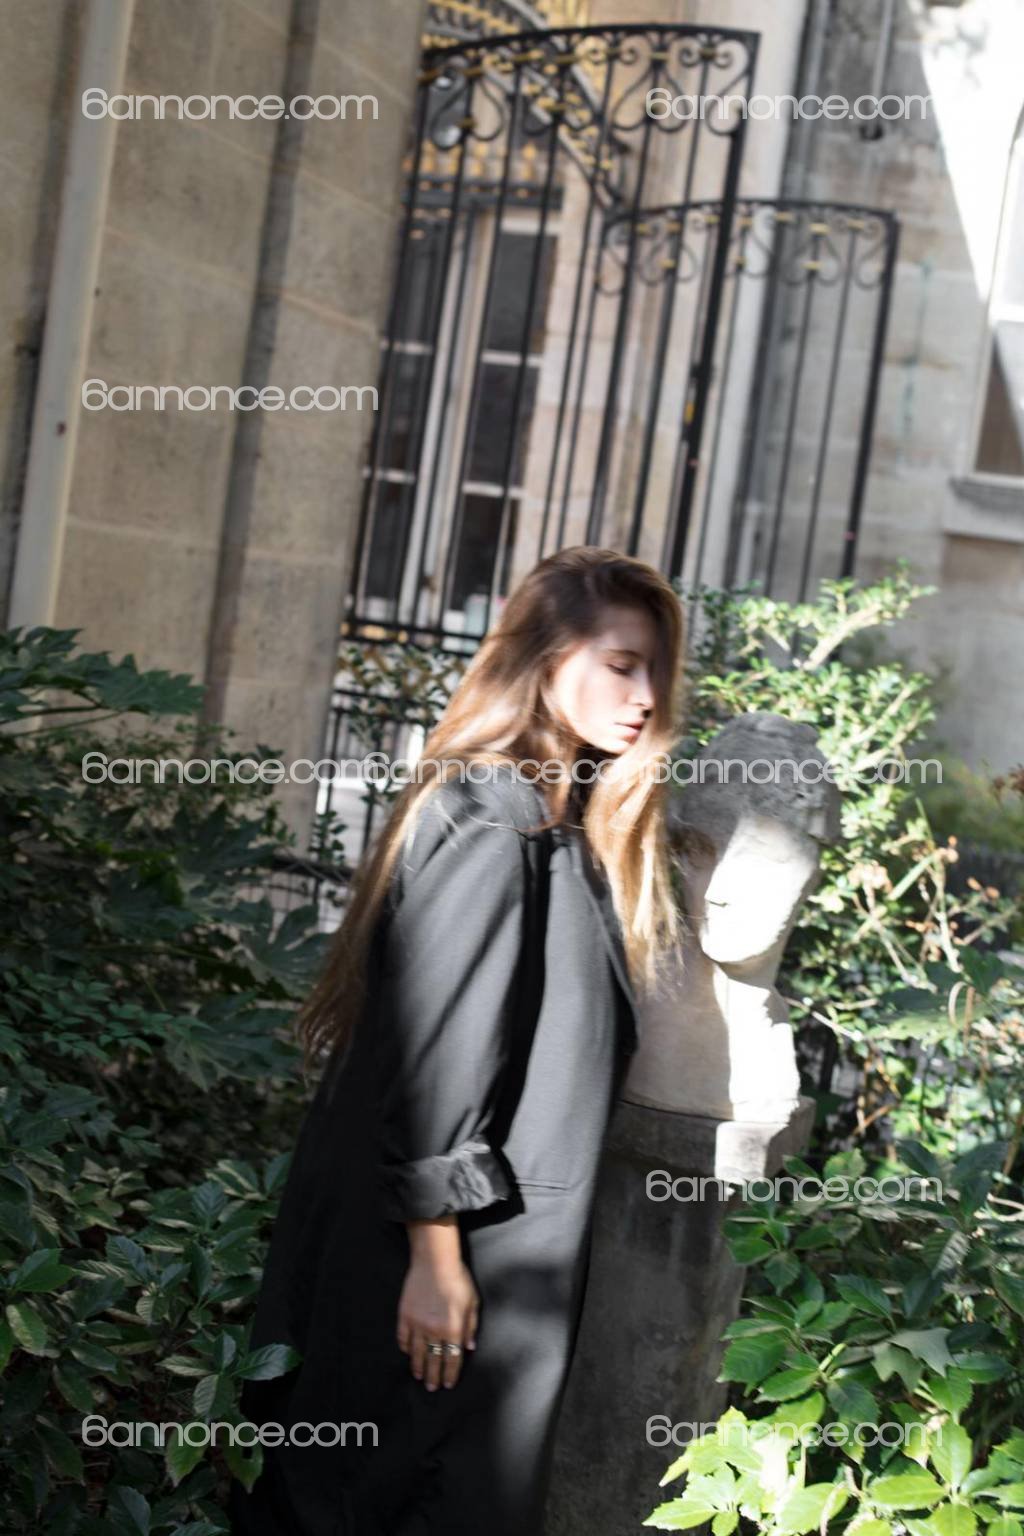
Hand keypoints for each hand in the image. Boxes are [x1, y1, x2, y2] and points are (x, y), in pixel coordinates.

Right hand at [396, 1245, 478, 1391]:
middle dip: (434, 1376)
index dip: (451, 1373)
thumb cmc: (458, 1279)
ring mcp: (417, 1324)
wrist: (434, 1262)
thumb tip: (469, 1347)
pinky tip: (409, 1353)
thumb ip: (471, 1327)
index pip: (452, 1359)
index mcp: (453, 1329)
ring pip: (417, 1353)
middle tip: (432, 1388)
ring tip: (419, 1376)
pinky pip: (404, 1338)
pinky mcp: (405, 1316)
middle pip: (434, 1360)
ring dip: (418, 1367)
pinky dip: (406, 1348)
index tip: (448, 1383)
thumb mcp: (472, 1302)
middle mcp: (434, 1331)